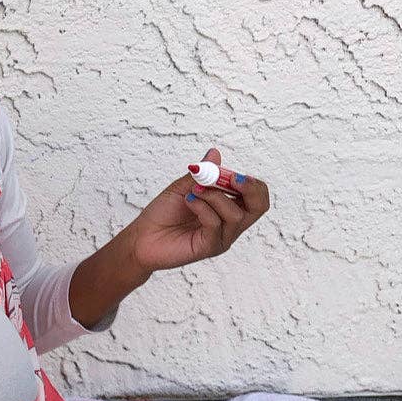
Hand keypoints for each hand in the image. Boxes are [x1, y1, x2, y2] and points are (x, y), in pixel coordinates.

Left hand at [120, 147, 269, 273]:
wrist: (141, 237)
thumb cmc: (162, 214)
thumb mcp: (182, 188)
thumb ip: (201, 174)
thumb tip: (214, 153)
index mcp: (227, 208)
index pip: (256, 196)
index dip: (251, 183)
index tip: (233, 174)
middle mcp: (229, 224)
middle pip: (259, 207)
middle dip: (250, 188)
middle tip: (232, 178)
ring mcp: (220, 237)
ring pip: (236, 215)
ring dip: (214, 196)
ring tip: (193, 191)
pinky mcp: (208, 247)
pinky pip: (215, 224)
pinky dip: (203, 208)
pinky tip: (188, 201)